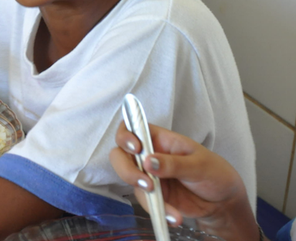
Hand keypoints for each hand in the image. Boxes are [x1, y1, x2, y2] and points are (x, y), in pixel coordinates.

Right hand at [110, 122, 257, 240]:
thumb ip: (174, 163)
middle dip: (125, 168)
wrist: (223, 203)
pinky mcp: (152, 195)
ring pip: (128, 179)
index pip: (132, 128)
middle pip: (120, 154)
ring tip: (164, 205)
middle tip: (143, 182)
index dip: (126, 135)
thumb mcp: (199, 165)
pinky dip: (156, 210)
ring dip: (142, 193)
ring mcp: (148, 175)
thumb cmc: (214, 172)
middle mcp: (149, 154)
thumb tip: (148, 162)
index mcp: (159, 139)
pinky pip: (145, 201)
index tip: (135, 148)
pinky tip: (175, 216)